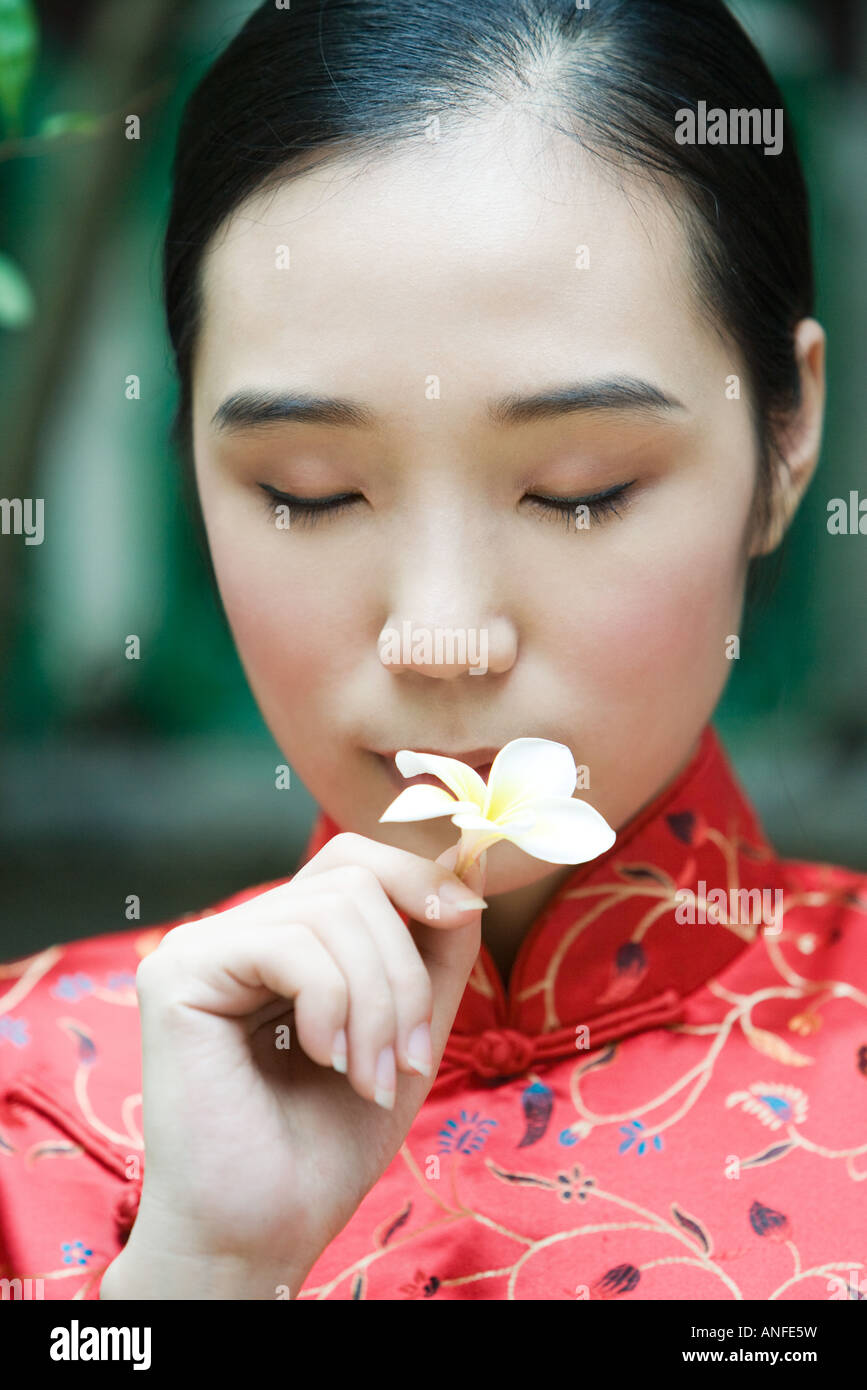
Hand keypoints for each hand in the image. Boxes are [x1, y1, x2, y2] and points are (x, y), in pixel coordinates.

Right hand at [101, 832, 485, 1297]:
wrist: (261, 1234)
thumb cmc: (326, 1144)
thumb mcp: (406, 1030)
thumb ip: (432, 953)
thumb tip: (461, 876)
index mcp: (282, 941)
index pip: (353, 861)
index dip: (417, 876)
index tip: (463, 920)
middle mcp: (235, 932)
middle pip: (353, 879)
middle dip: (404, 969)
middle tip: (406, 1058)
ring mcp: (200, 947)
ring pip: (335, 909)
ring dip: (378, 1003)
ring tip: (370, 1078)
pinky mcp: (178, 973)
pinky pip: (293, 946)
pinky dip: (333, 1007)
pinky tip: (323, 1062)